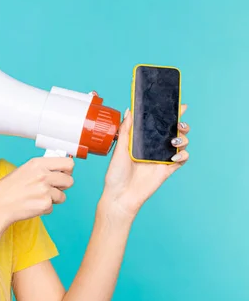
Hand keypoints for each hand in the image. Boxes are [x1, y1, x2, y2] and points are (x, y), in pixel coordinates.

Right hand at [0, 157, 75, 228]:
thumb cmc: (8, 189)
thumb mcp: (24, 170)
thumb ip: (42, 169)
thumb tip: (59, 170)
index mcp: (38, 163)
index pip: (68, 163)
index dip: (68, 170)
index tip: (64, 173)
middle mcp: (43, 175)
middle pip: (69, 180)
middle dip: (63, 186)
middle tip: (52, 188)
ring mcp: (46, 190)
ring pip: (62, 196)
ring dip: (53, 199)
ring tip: (37, 197)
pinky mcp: (45, 204)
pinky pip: (53, 207)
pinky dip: (45, 208)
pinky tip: (33, 204)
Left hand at [100, 104, 190, 220]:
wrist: (120, 195)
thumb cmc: (116, 174)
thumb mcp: (119, 149)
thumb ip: (126, 130)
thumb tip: (129, 110)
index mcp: (143, 140)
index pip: (158, 124)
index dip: (170, 114)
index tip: (178, 105)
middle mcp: (154, 148)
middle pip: (174, 131)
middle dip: (181, 124)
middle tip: (179, 122)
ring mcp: (161, 158)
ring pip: (181, 144)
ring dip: (183, 138)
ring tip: (174, 140)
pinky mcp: (166, 170)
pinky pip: (181, 160)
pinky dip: (183, 155)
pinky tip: (174, 155)